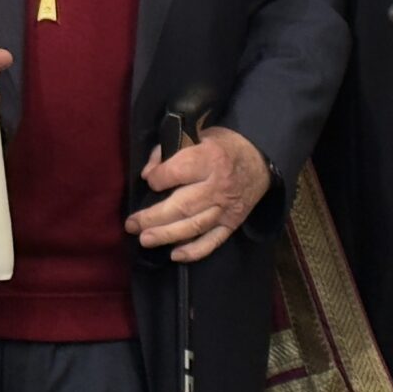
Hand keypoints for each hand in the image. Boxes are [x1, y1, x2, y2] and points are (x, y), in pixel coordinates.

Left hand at [127, 126, 269, 263]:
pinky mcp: (232, 223)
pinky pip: (213, 241)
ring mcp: (226, 208)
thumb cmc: (223, 146)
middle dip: (153, 217)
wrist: (261, 160)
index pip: (176, 172)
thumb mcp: (197, 135)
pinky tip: (175, 255)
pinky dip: (195, 251)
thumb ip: (169, 150)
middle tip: (132, 225)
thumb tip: (148, 174)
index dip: (157, 179)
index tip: (149, 181)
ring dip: (167, 235)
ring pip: (194, 226)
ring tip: (145, 240)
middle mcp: (218, 186)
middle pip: (182, 205)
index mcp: (210, 158)